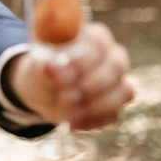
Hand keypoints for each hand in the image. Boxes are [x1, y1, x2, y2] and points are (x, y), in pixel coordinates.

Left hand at [11, 22, 134, 129]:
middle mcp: (112, 57)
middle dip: (91, 84)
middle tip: (65, 96)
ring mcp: (118, 82)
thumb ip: (44, 66)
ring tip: (67, 113)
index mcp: (93, 37)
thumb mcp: (37, 66)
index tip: (59, 72)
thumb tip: (48, 67)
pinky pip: (114, 114)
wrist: (44, 91)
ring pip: (123, 92)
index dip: (81, 59)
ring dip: (94, 105)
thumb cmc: (43, 70)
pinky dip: (93, 120)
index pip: (99, 42)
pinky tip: (73, 123)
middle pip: (116, 66)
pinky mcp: (115, 106)